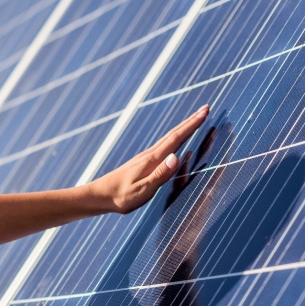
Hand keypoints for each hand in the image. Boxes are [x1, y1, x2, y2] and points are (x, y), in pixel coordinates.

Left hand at [85, 105, 208, 213]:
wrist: (99, 196)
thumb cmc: (120, 197)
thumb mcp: (143, 190)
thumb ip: (160, 174)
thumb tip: (177, 156)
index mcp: (152, 160)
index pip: (176, 138)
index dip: (192, 125)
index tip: (205, 111)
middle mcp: (149, 155)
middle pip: (173, 134)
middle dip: (191, 121)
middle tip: (206, 108)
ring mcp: (145, 158)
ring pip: (168, 139)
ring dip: (183, 128)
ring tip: (195, 120)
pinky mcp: (141, 163)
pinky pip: (162, 146)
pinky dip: (173, 139)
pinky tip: (174, 142)